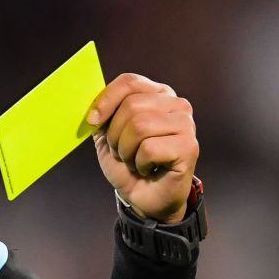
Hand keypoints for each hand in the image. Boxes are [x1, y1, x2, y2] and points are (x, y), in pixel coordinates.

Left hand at [87, 73, 198, 222]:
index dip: (106, 100)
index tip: (92, 121)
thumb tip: (88, 99)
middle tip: (120, 150)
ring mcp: (186, 125)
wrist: (142, 196)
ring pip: (140, 126)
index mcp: (157, 94)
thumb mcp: (107, 133)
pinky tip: (146, 168)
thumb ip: (102, 113)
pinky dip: (139, 163)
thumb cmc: (128, 162)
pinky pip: (149, 149)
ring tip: (133, 160)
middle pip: (132, 106)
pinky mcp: (189, 147)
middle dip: (115, 134)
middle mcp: (176, 105)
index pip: (129, 82)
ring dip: (126, 150)